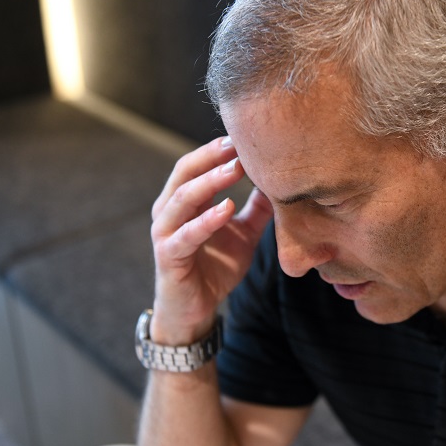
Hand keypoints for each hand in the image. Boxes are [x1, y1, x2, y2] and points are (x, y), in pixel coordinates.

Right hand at [149, 136, 272, 344]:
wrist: (196, 310)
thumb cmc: (216, 267)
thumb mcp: (245, 235)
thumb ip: (258, 210)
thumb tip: (280, 185)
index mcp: (185, 201)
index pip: (197, 164)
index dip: (217, 148)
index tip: (244, 135)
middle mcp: (169, 211)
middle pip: (185, 172)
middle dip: (210, 155)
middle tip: (237, 143)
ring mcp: (165, 232)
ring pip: (182, 198)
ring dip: (209, 181)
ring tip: (234, 168)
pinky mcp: (168, 256)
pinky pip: (186, 235)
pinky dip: (206, 220)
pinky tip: (227, 208)